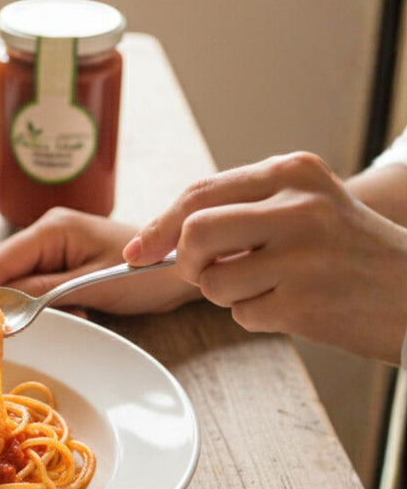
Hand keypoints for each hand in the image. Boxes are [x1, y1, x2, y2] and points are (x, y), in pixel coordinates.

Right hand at [0, 207, 198, 315]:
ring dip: (22, 305)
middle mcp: (45, 231)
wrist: (180, 268)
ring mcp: (52, 244)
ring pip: (16, 279)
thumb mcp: (91, 286)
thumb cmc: (145, 273)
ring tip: (46, 322)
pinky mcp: (61, 260)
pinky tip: (71, 314)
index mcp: (50, 228)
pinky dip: (40, 303)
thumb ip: (42, 293)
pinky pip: (35, 283)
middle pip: (0, 269)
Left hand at [123, 151, 406, 364]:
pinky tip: (297, 305)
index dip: (158, 226)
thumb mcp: (306, 204)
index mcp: (292, 172)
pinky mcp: (305, 302)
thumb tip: (156, 239)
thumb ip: (240, 210)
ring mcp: (303, 255)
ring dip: (227, 294)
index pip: (199, 193)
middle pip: (193, 233)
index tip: (136, 252)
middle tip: (203, 273)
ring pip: (211, 280)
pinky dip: (257, 316)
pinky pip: (242, 314)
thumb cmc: (351, 251)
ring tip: (272, 286)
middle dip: (184, 262)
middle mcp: (298, 206)